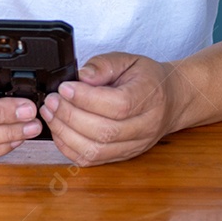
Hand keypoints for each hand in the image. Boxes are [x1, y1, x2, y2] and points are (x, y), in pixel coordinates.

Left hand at [39, 52, 188, 165]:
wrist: (170, 100)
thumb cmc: (148, 79)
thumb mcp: (128, 60)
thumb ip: (103, 65)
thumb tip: (81, 77)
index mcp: (150, 97)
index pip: (118, 105)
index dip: (87, 99)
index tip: (65, 88)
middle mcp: (146, 126)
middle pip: (105, 131)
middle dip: (70, 116)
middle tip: (52, 101)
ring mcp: (135, 145)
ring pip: (96, 150)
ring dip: (66, 134)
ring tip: (51, 114)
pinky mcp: (123, 156)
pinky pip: (92, 160)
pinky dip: (69, 148)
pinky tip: (59, 131)